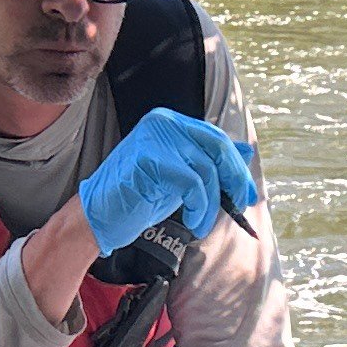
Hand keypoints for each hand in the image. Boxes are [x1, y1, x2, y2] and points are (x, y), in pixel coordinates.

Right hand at [79, 108, 259, 250]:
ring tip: (201, 223)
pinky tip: (193, 222)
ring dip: (210, 205)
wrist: (99, 216)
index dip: (236, 166)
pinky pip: (192, 184)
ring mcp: (155, 138)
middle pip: (218, 148)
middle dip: (235, 180)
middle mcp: (163, 123)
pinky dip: (199, 208)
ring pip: (206, 170)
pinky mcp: (149, 159)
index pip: (216, 139)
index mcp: (170, 122)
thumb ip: (208, 162)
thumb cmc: (139, 197)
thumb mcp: (181, 177)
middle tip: (239, 207)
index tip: (247, 193)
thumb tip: (247, 151)